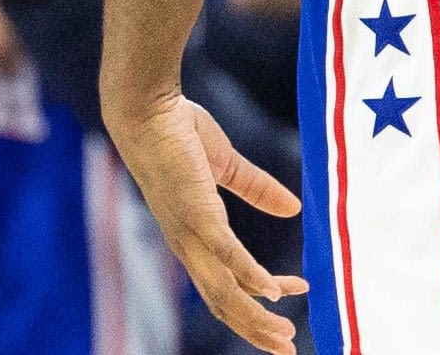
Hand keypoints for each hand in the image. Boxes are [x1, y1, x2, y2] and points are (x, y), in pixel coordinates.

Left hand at [107, 93, 304, 352]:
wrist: (146, 108)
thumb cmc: (177, 131)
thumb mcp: (225, 164)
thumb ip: (256, 188)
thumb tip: (294, 207)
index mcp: (193, 235)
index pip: (229, 281)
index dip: (261, 296)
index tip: (293, 293)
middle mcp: (188, 243)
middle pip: (224, 302)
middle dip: (256, 329)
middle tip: (287, 348)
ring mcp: (191, 232)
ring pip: (224, 292)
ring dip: (256, 317)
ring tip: (285, 336)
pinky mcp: (196, 214)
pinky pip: (226, 255)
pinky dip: (249, 276)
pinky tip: (272, 292)